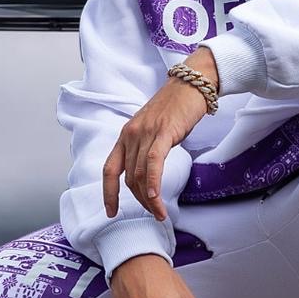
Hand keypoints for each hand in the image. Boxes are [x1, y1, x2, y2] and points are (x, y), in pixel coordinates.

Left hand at [102, 47, 217, 220]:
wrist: (191, 83)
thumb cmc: (174, 107)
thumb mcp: (152, 128)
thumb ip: (146, 148)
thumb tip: (146, 174)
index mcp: (126, 134)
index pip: (110, 169)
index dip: (108, 193)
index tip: (110, 211)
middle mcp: (131, 134)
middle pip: (129, 177)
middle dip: (139, 200)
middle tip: (153, 214)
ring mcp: (146, 132)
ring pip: (141, 174)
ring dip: (150, 199)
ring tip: (160, 214)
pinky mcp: (164, 132)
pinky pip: (154, 161)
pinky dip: (154, 181)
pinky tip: (157, 197)